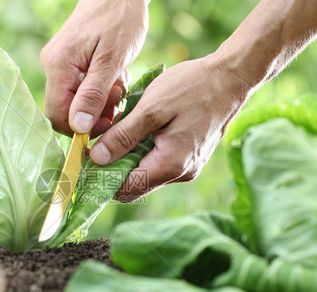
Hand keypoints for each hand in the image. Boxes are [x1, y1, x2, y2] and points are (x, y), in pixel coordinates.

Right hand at [40, 0, 148, 135]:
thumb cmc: (119, 19)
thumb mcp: (112, 60)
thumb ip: (94, 95)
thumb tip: (79, 127)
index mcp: (58, 67)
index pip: (57, 116)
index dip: (81, 128)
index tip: (109, 122)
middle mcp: (52, 68)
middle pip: (67, 111)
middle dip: (95, 113)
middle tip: (118, 96)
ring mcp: (60, 66)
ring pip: (77, 102)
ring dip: (102, 101)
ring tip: (120, 82)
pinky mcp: (70, 65)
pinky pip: (82, 89)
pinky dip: (102, 90)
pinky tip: (116, 77)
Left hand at [89, 52, 252, 201]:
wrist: (231, 77)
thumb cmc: (192, 88)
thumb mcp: (151, 108)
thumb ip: (123, 137)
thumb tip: (97, 159)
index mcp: (170, 165)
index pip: (126, 189)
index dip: (102, 179)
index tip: (86, 160)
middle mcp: (180, 174)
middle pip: (135, 184)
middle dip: (113, 169)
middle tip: (97, 145)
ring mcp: (187, 167)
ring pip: (146, 173)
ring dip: (128, 159)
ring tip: (117, 133)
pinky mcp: (189, 157)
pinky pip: (158, 163)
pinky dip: (143, 151)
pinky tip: (137, 131)